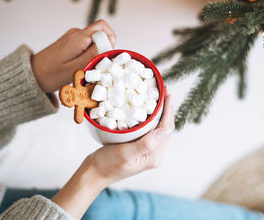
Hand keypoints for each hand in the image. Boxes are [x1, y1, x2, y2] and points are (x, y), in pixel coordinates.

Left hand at [32, 19, 115, 92]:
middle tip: (98, 64)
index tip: (105, 56)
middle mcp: (76, 34)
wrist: (32, 75)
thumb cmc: (51, 74)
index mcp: (78, 38)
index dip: (109, 40)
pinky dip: (89, 54)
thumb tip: (109, 43)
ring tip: (87, 67)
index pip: (102, 27)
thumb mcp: (74, 68)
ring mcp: (73, 37)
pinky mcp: (71, 43)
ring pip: (94, 40)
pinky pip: (87, 44)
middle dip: (104, 48)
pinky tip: (82, 66)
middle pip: (100, 33)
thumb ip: (92, 55)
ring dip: (96, 53)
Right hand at [51, 88, 173, 218]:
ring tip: (158, 96)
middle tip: (164, 90)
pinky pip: (150, 130)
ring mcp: (148, 151)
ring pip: (158, 127)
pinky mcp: (140, 147)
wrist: (94, 173)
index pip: (167, 129)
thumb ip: (147, 143)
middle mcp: (154, 154)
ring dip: (159, 112)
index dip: (169, 110)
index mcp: (154, 156)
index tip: (168, 94)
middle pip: (165, 127)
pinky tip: (146, 109)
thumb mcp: (126, 153)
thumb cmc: (107, 164)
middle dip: (166, 109)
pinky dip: (150, 117)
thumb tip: (166, 130)